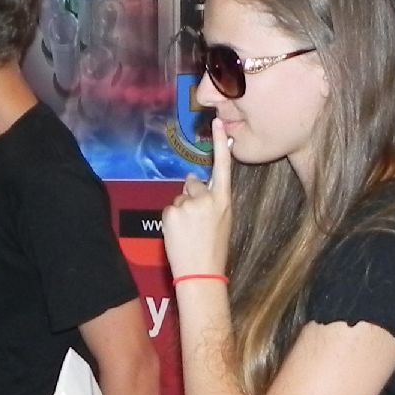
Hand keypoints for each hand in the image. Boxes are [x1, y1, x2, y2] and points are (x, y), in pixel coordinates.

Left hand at [161, 118, 232, 279]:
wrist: (201, 274)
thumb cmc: (214, 250)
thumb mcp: (222, 221)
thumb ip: (211, 199)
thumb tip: (192, 181)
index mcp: (224, 200)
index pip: (223, 166)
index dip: (219, 143)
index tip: (217, 121)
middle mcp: (207, 198)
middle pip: (193, 185)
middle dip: (191, 198)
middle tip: (197, 225)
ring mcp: (189, 204)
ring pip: (179, 198)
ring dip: (181, 212)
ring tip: (188, 233)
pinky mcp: (172, 212)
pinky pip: (169, 209)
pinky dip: (171, 220)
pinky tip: (179, 235)